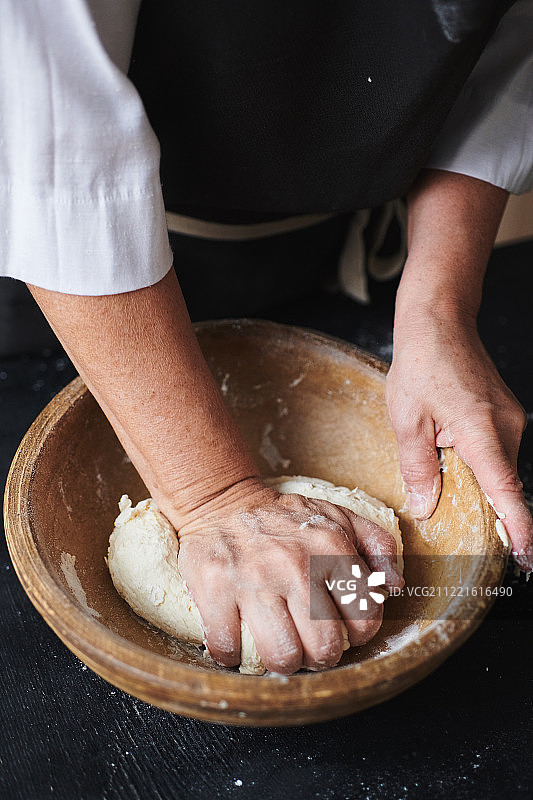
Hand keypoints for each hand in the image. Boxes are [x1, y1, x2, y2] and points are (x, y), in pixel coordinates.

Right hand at [175, 479, 403, 673]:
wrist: (223, 501)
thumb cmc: (285, 518)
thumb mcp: (339, 516)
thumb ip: (378, 545)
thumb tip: (394, 585)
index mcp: (330, 549)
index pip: (363, 622)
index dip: (355, 635)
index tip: (340, 629)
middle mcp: (295, 565)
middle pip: (324, 649)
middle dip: (319, 656)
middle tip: (308, 644)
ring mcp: (252, 579)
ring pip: (281, 657)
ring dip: (281, 661)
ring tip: (277, 645)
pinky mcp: (214, 589)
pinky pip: (228, 649)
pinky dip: (231, 654)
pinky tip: (238, 637)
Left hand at [386, 312, 532, 569]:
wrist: (439, 322)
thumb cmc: (421, 365)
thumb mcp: (407, 421)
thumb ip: (417, 469)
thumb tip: (424, 507)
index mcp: (483, 432)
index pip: (507, 492)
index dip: (519, 529)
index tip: (527, 559)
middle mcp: (507, 427)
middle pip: (500, 483)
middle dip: (479, 502)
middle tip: (449, 510)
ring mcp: (511, 418)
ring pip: (496, 465)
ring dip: (473, 475)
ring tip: (438, 457)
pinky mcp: (505, 413)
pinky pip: (495, 449)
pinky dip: (477, 459)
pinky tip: (449, 447)